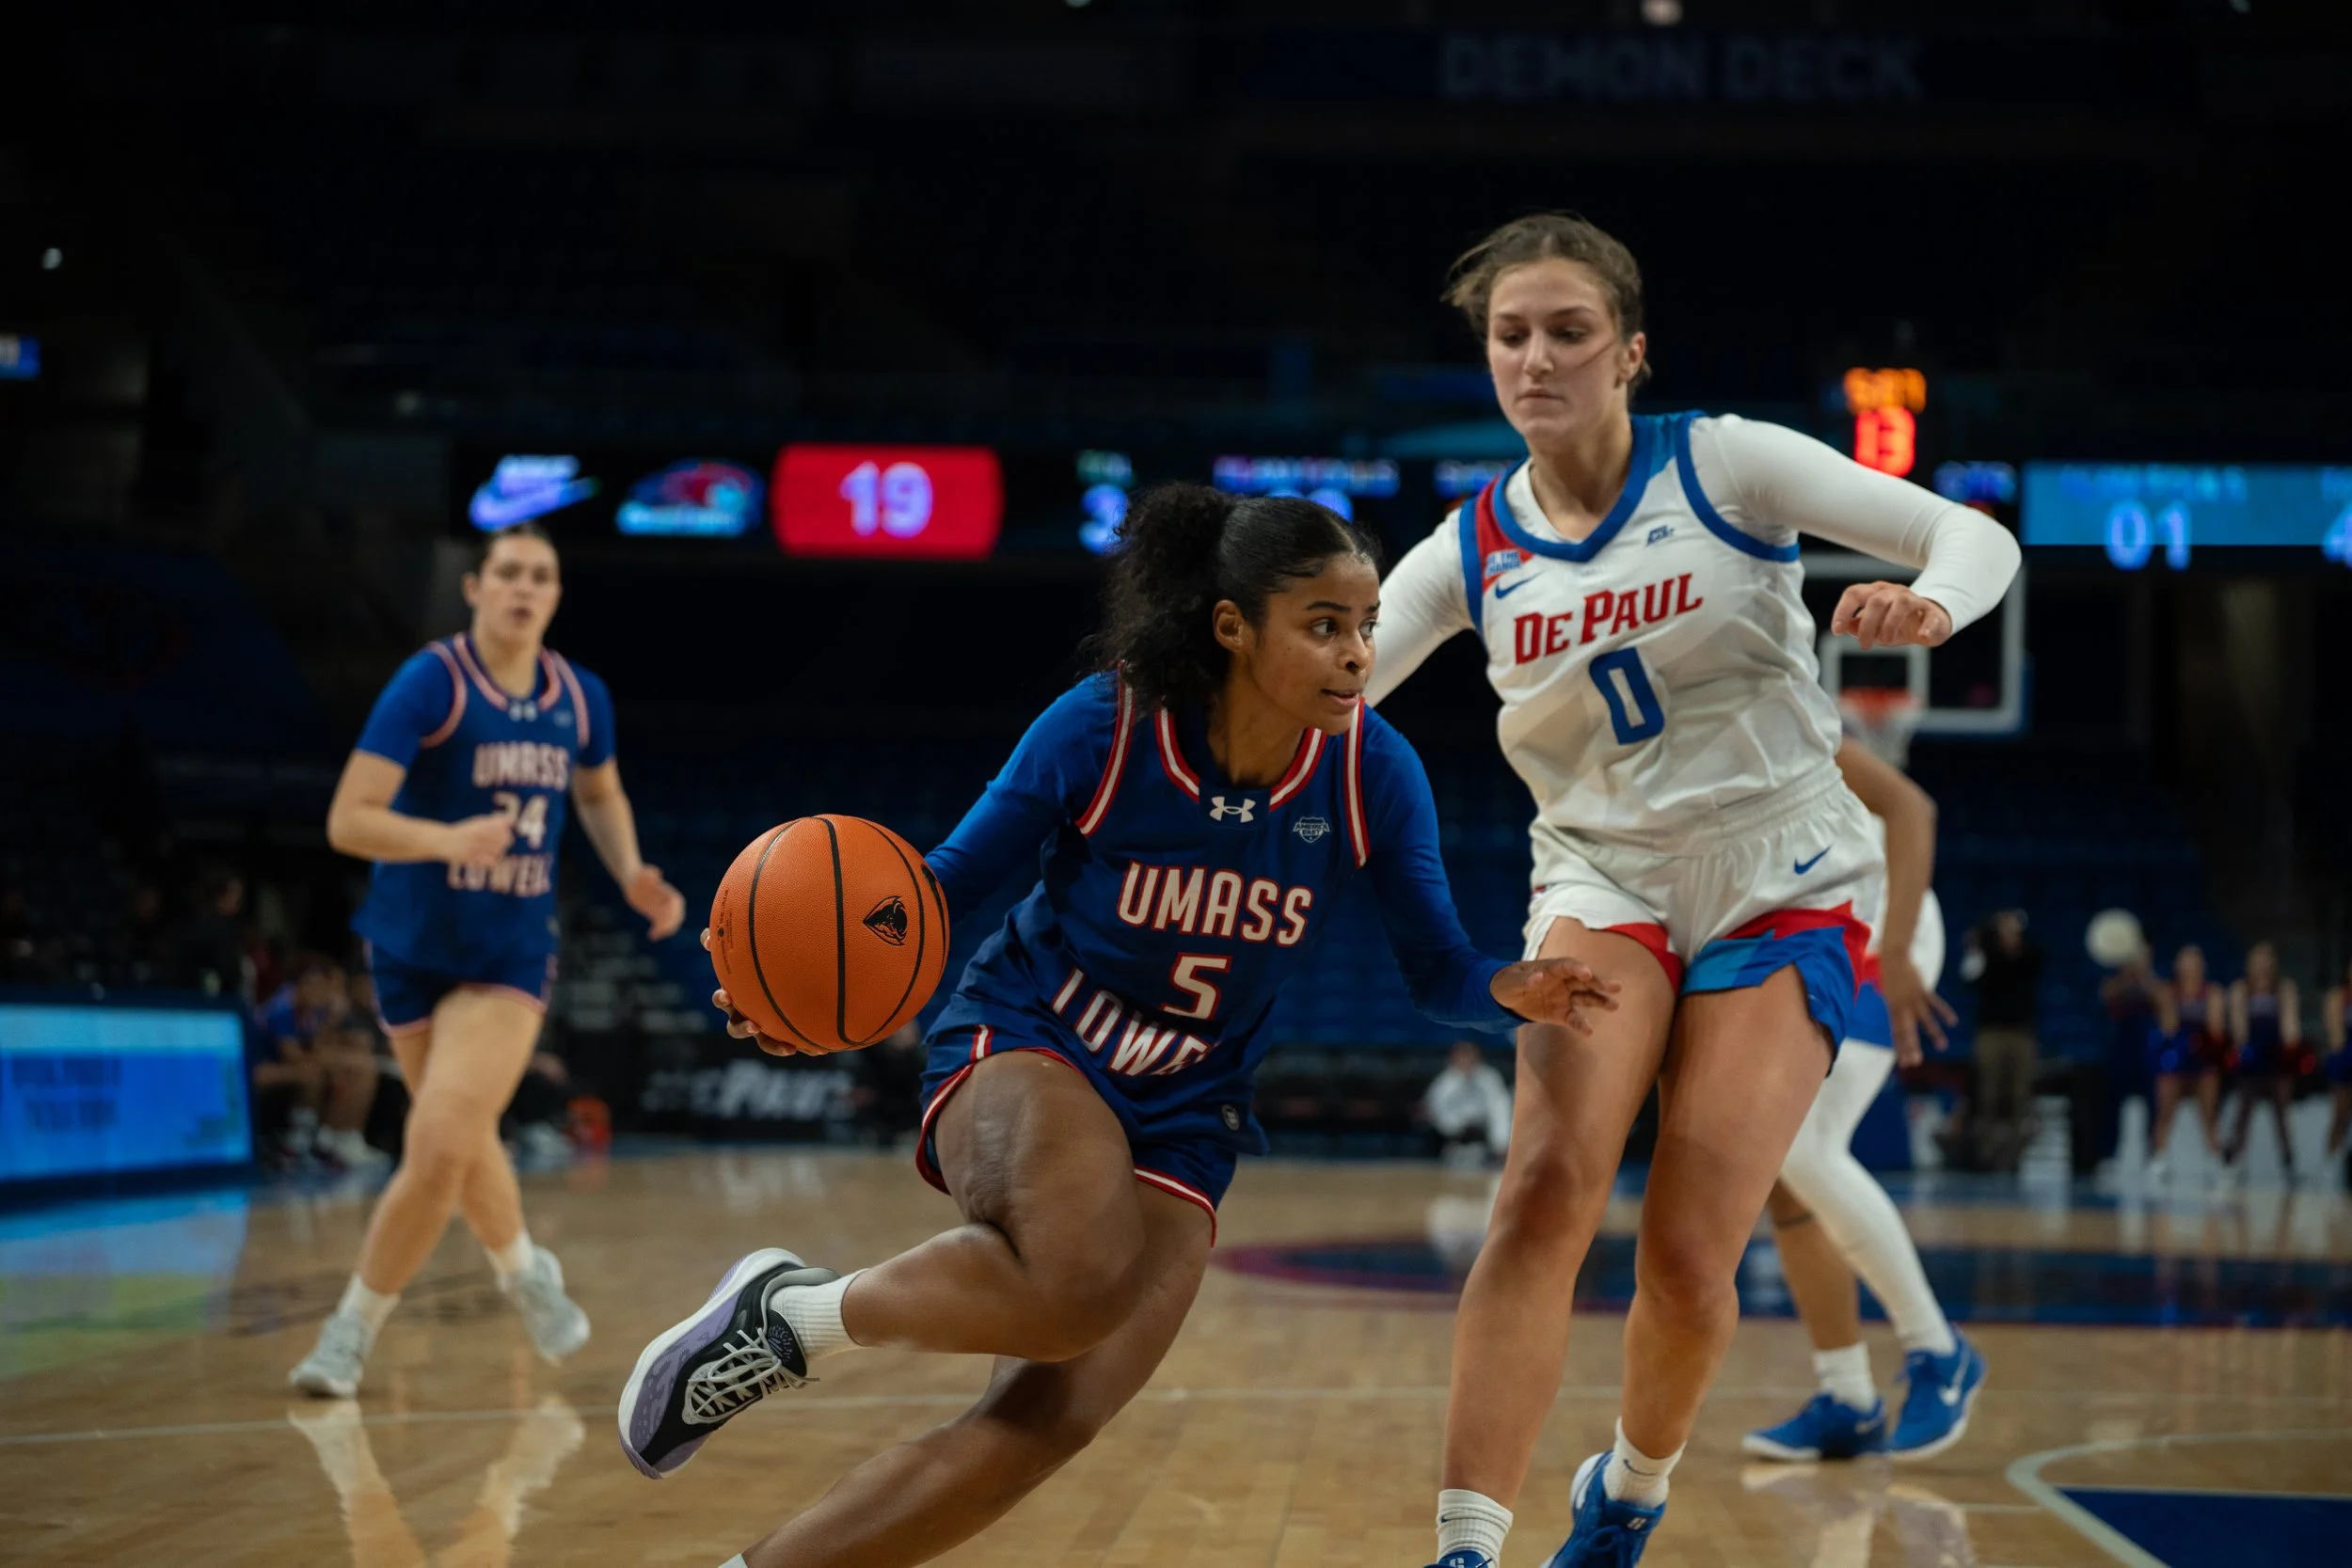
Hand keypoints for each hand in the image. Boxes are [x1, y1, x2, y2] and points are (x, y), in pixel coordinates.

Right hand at [444, 813, 514, 867]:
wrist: (443, 841)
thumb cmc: (463, 831)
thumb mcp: (477, 822)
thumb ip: (494, 821)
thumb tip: (511, 820)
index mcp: (481, 824)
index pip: (504, 827)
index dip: (506, 830)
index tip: (502, 832)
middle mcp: (479, 835)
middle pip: (506, 839)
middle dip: (505, 841)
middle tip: (498, 842)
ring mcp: (475, 847)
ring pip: (500, 851)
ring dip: (498, 851)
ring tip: (491, 850)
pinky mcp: (472, 858)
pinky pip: (492, 862)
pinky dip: (493, 860)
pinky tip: (488, 858)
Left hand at [627, 864, 686, 940]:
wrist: (633, 879)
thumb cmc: (638, 874)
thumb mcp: (642, 872)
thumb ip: (650, 872)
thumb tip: (657, 872)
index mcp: (666, 891)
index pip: (676, 903)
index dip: (673, 911)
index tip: (665, 918)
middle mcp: (667, 901)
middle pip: (676, 913)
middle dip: (671, 923)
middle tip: (661, 930)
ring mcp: (662, 908)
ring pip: (670, 921)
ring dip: (666, 930)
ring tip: (655, 935)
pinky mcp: (656, 913)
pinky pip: (661, 924)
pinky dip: (658, 931)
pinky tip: (651, 936)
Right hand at [700, 927, 827, 1056]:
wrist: (790, 971)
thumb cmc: (763, 956)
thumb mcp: (745, 946)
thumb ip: (727, 940)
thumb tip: (707, 938)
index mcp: (735, 994)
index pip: (722, 999)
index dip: (721, 999)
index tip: (726, 996)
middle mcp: (746, 1013)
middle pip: (736, 1027)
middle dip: (742, 1028)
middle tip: (754, 1025)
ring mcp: (764, 1024)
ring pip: (763, 1041)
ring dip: (772, 1046)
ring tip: (788, 1048)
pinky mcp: (782, 1031)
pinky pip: (787, 1041)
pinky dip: (797, 1045)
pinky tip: (818, 1049)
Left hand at [1491, 956, 1620, 1034]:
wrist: (1505, 998)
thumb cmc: (1507, 983)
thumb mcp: (1510, 982)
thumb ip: (1523, 980)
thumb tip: (1537, 978)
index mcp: (1551, 968)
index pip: (1567, 965)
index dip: (1578, 968)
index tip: (1587, 973)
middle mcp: (1562, 981)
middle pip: (1584, 980)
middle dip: (1599, 983)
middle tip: (1616, 987)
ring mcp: (1564, 997)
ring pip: (1586, 998)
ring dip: (1600, 1001)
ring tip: (1614, 1006)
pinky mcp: (1561, 1013)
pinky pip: (1574, 1019)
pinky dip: (1581, 1025)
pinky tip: (1589, 1032)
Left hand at [1831, 582, 1953, 649]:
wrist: (1929, 621)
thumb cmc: (1895, 623)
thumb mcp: (1873, 625)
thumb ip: (1857, 625)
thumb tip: (1846, 628)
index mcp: (1874, 592)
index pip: (1854, 593)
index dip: (1843, 611)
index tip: (1837, 631)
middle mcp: (1893, 592)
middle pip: (1876, 601)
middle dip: (1867, 625)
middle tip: (1865, 645)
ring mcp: (1914, 599)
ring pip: (1902, 604)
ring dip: (1890, 625)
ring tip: (1885, 642)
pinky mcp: (1932, 612)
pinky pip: (1931, 615)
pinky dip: (1926, 626)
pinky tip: (1921, 637)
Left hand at [1878, 949, 1958, 1067]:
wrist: (1893, 957)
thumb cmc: (1890, 976)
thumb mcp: (1887, 994)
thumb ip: (1894, 1008)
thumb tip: (1896, 1017)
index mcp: (1892, 1009)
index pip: (1896, 1033)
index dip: (1901, 1048)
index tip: (1905, 1063)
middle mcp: (1902, 1007)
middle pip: (1907, 1030)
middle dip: (1912, 1047)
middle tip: (1917, 1062)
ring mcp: (1914, 999)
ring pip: (1925, 1019)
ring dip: (1934, 1033)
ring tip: (1943, 1046)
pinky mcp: (1923, 990)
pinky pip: (1935, 1003)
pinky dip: (1944, 1012)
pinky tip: (1952, 1022)